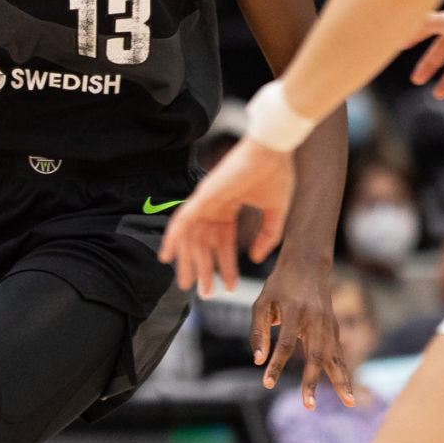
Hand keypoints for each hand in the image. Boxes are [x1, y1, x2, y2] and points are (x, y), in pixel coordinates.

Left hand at [159, 136, 293, 294]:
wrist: (273, 150)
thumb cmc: (276, 175)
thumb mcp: (276, 213)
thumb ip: (267, 236)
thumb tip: (255, 259)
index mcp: (230, 208)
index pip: (224, 243)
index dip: (226, 265)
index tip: (228, 287)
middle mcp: (215, 207)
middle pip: (203, 243)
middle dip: (203, 268)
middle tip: (203, 292)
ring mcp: (206, 201)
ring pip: (190, 237)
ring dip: (186, 260)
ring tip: (186, 283)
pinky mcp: (202, 197)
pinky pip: (181, 220)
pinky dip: (172, 238)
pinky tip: (167, 256)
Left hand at [253, 248, 355, 407]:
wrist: (308, 264)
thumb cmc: (279, 286)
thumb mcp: (261, 303)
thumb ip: (258, 332)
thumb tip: (258, 360)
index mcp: (295, 311)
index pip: (285, 344)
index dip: (276, 364)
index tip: (266, 383)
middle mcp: (316, 319)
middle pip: (316, 355)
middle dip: (312, 381)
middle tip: (308, 405)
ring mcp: (329, 324)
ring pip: (335, 356)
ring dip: (342, 380)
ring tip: (350, 403)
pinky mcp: (334, 328)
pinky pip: (339, 353)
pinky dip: (344, 372)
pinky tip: (348, 391)